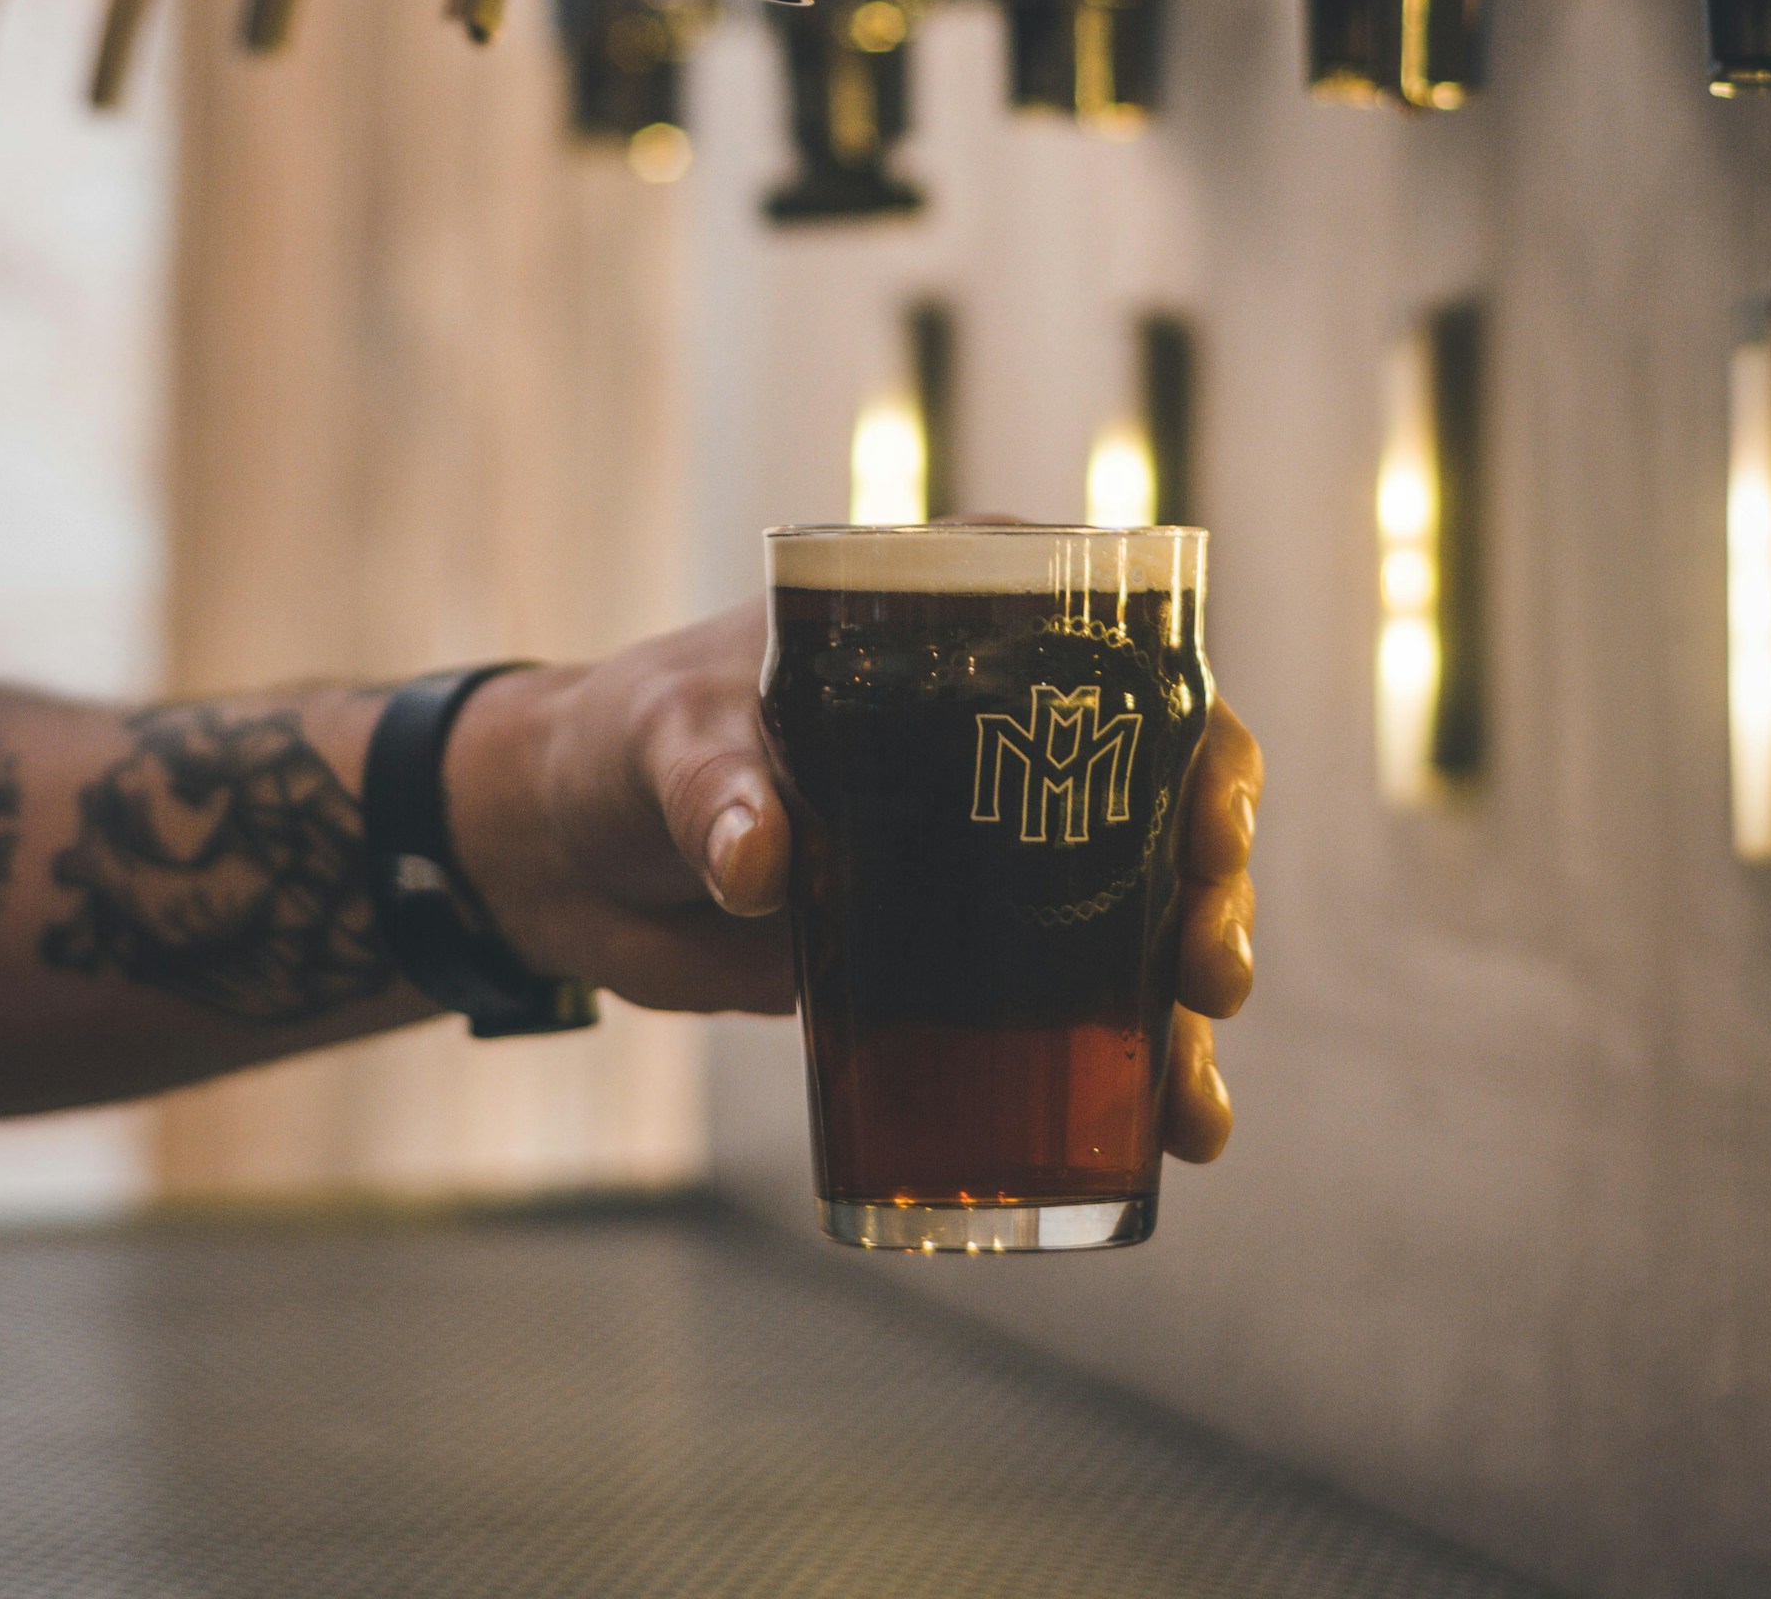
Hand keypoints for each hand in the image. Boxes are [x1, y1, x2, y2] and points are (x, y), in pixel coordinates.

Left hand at [443, 609, 1262, 1165]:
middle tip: (1205, 970)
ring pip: (1137, 914)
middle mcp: (1004, 733)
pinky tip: (1168, 1137)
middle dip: (1210, 890)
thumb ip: (712, 789)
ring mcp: (990, 849)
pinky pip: (1068, 1004)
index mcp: (961, 632)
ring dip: (1184, 1002)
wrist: (558, 856)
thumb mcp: (664, 741)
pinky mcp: (956, 950)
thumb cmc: (619, 745)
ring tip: (1196, 1102)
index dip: (1199, 742)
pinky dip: (1127, 1071)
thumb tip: (759, 864)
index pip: (1126, 667)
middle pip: (1165, 802)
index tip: (1213, 823)